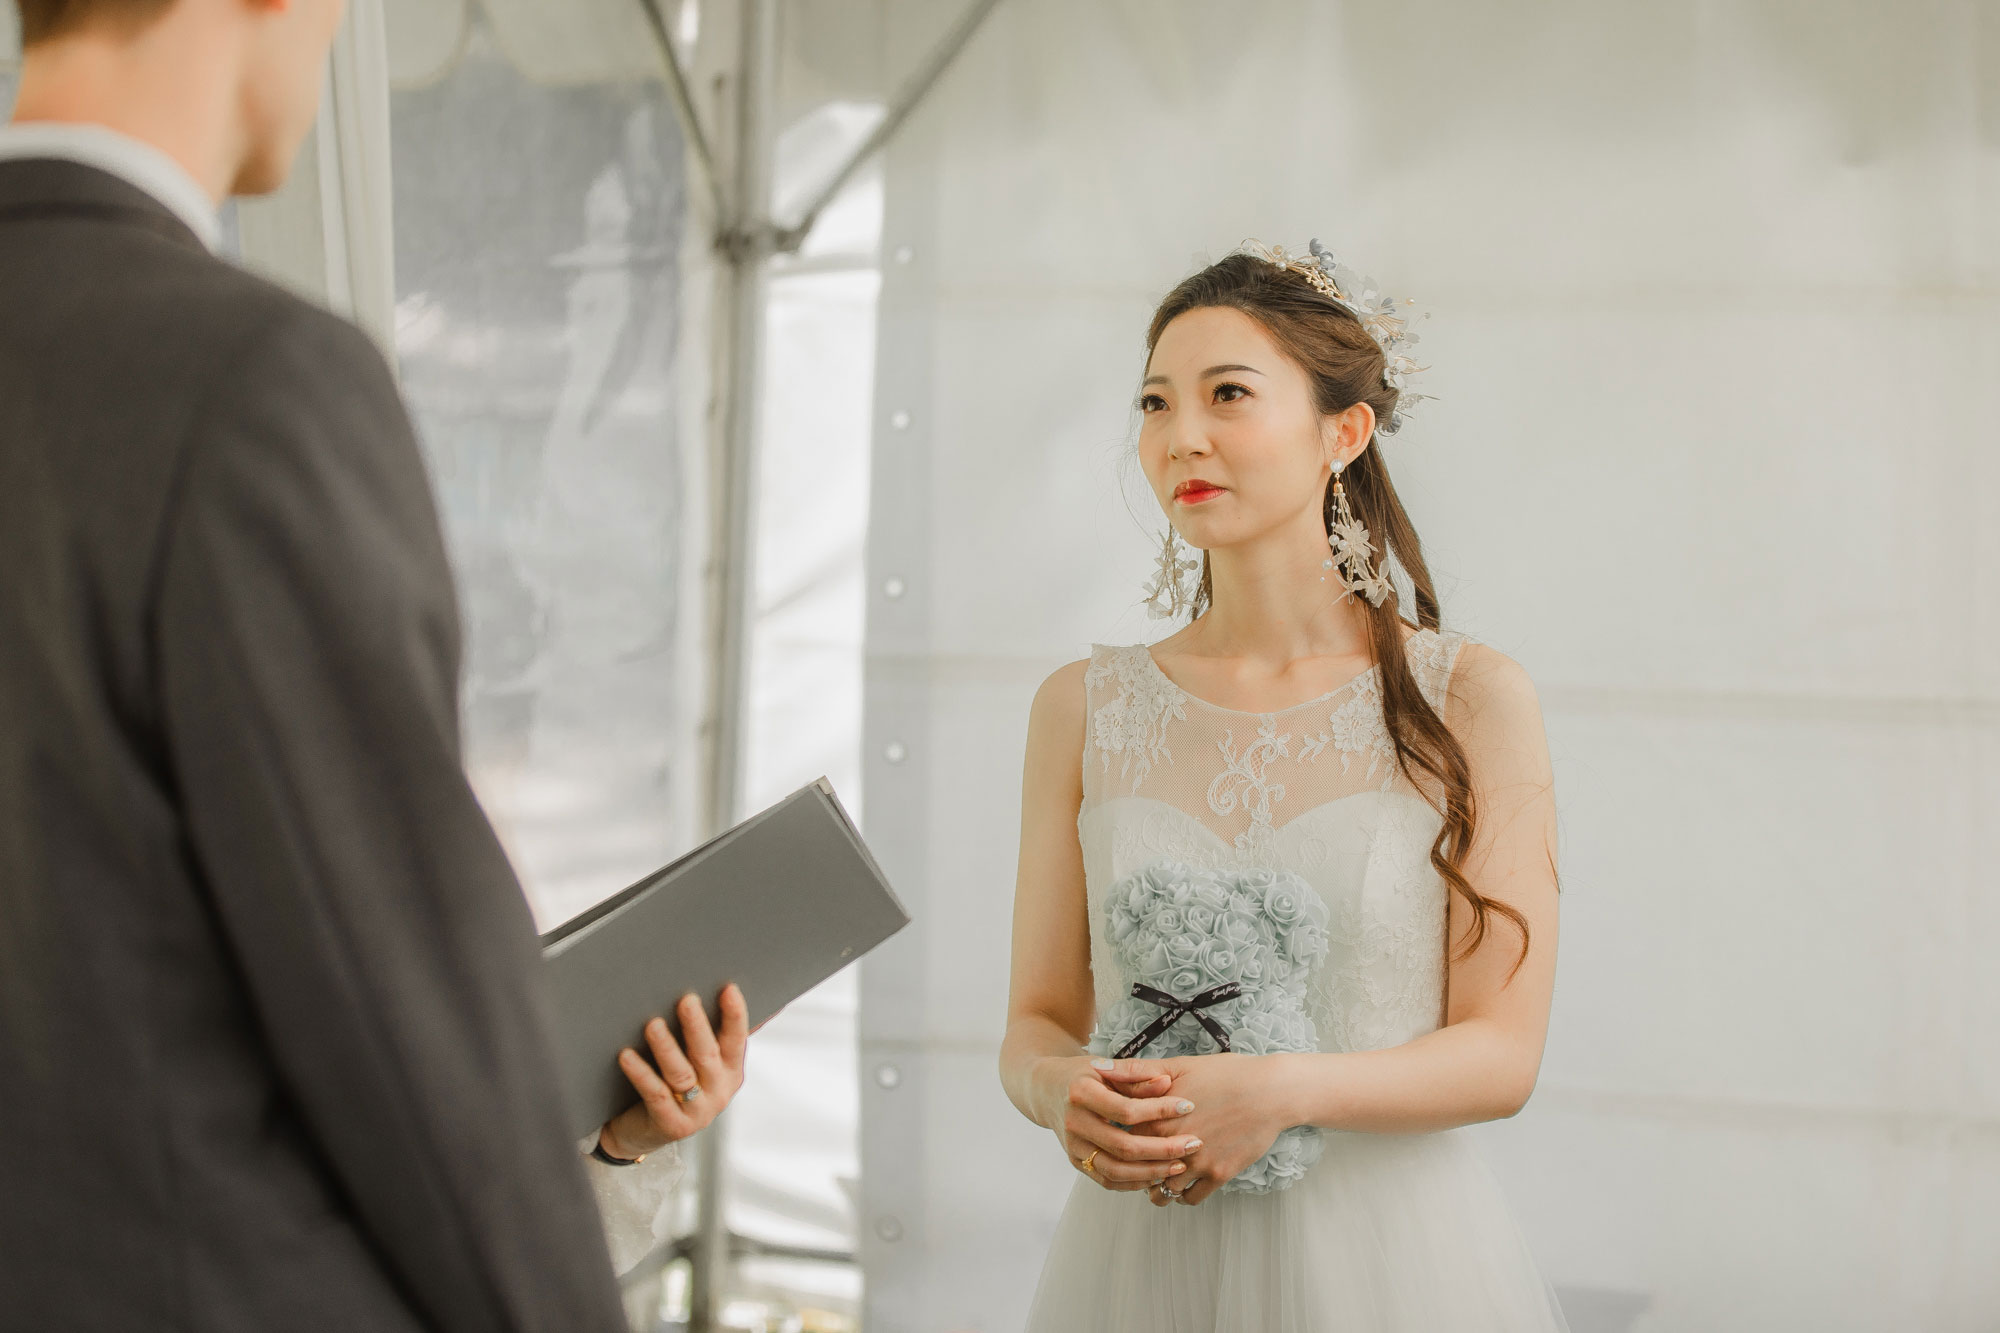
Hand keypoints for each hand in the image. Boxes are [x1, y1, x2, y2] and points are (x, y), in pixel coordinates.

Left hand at [598, 982, 750, 1160]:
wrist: (644, 1133)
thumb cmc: (672, 1086)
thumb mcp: (697, 1065)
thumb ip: (709, 1036)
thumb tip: (724, 991)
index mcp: (730, 1072)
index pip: (737, 1040)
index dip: (735, 1015)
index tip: (728, 989)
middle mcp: (719, 1092)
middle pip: (707, 1055)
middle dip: (697, 1026)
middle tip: (686, 1000)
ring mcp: (697, 1112)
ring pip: (681, 1074)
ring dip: (666, 1048)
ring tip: (653, 1025)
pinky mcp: (671, 1125)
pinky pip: (655, 1094)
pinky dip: (641, 1074)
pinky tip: (626, 1055)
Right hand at [1035, 1055, 1202, 1193]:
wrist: (1046, 1090)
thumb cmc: (1083, 1075)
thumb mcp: (1106, 1067)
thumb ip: (1136, 1076)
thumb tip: (1167, 1084)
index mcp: (1080, 1093)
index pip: (1126, 1110)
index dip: (1160, 1110)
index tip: (1190, 1106)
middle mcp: (1073, 1123)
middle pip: (1123, 1146)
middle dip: (1163, 1149)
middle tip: (1194, 1144)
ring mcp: (1073, 1147)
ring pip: (1116, 1171)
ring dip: (1152, 1171)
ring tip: (1181, 1165)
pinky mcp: (1076, 1162)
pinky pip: (1108, 1180)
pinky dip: (1135, 1182)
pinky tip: (1158, 1174)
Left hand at [1116, 1054, 1290, 1207]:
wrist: (1271, 1091)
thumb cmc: (1226, 1073)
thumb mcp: (1180, 1066)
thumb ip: (1136, 1071)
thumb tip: (1099, 1067)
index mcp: (1158, 1116)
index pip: (1121, 1138)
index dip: (1117, 1138)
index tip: (1117, 1136)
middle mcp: (1173, 1143)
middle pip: (1137, 1167)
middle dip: (1132, 1166)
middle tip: (1133, 1159)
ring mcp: (1196, 1162)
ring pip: (1162, 1189)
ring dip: (1155, 1184)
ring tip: (1156, 1173)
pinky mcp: (1218, 1175)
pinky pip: (1189, 1199)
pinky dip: (1181, 1194)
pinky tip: (1181, 1180)